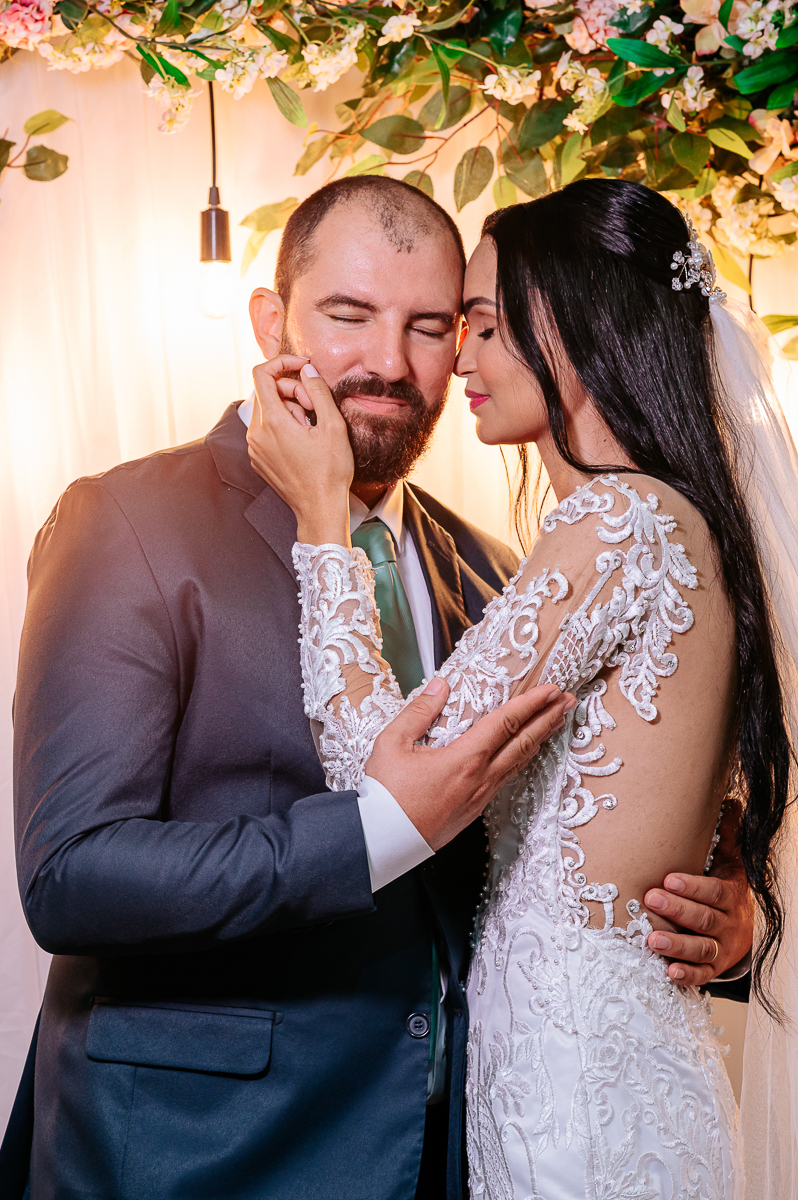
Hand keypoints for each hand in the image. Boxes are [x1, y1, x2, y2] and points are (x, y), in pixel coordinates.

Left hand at [247, 357, 353, 543]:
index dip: (283, 363)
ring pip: (267, 412)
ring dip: (289, 411)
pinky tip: (302, 443)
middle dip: (292, 391)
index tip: (304, 368)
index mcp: (272, 422)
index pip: (262, 374)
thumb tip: (307, 371)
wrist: (319, 510)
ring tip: (311, 430)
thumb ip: (318, 392)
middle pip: (267, 392)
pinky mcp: (258, 459)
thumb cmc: (330, 472)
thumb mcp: (333, 426)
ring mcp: (254, 448)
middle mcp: (256, 433)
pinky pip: (266, 430)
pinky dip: (283, 427)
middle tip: (315, 407)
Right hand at [365, 678, 576, 849]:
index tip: (552, 690)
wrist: (382, 840)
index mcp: (464, 759)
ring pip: (519, 763)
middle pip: (523, 743)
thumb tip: (439, 686)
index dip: (531, 704)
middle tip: (569, 701)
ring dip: (540, 739)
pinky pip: (506, 778)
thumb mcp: (392, 743)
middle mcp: (480, 778)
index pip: (506, 724)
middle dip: (548, 719)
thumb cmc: (386, 794)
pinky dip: (522, 760)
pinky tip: (525, 754)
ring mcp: (480, 796)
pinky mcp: (474, 809)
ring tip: (556, 723)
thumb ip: (419, 711)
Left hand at [644, 802, 753, 984]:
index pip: (714, 890)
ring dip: (677, 945)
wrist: (742, 929)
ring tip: (652, 940)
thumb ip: (727, 834)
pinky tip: (670, 972)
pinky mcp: (713, 968)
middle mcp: (728, 922)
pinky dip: (687, 975)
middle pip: (704, 918)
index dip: (693, 886)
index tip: (669, 878)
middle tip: (651, 900)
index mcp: (730, 894)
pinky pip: (702, 974)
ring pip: (702, 948)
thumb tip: (731, 801)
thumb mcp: (729, 861)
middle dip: (678, 910)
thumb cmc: (724, 888)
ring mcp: (722, 947)